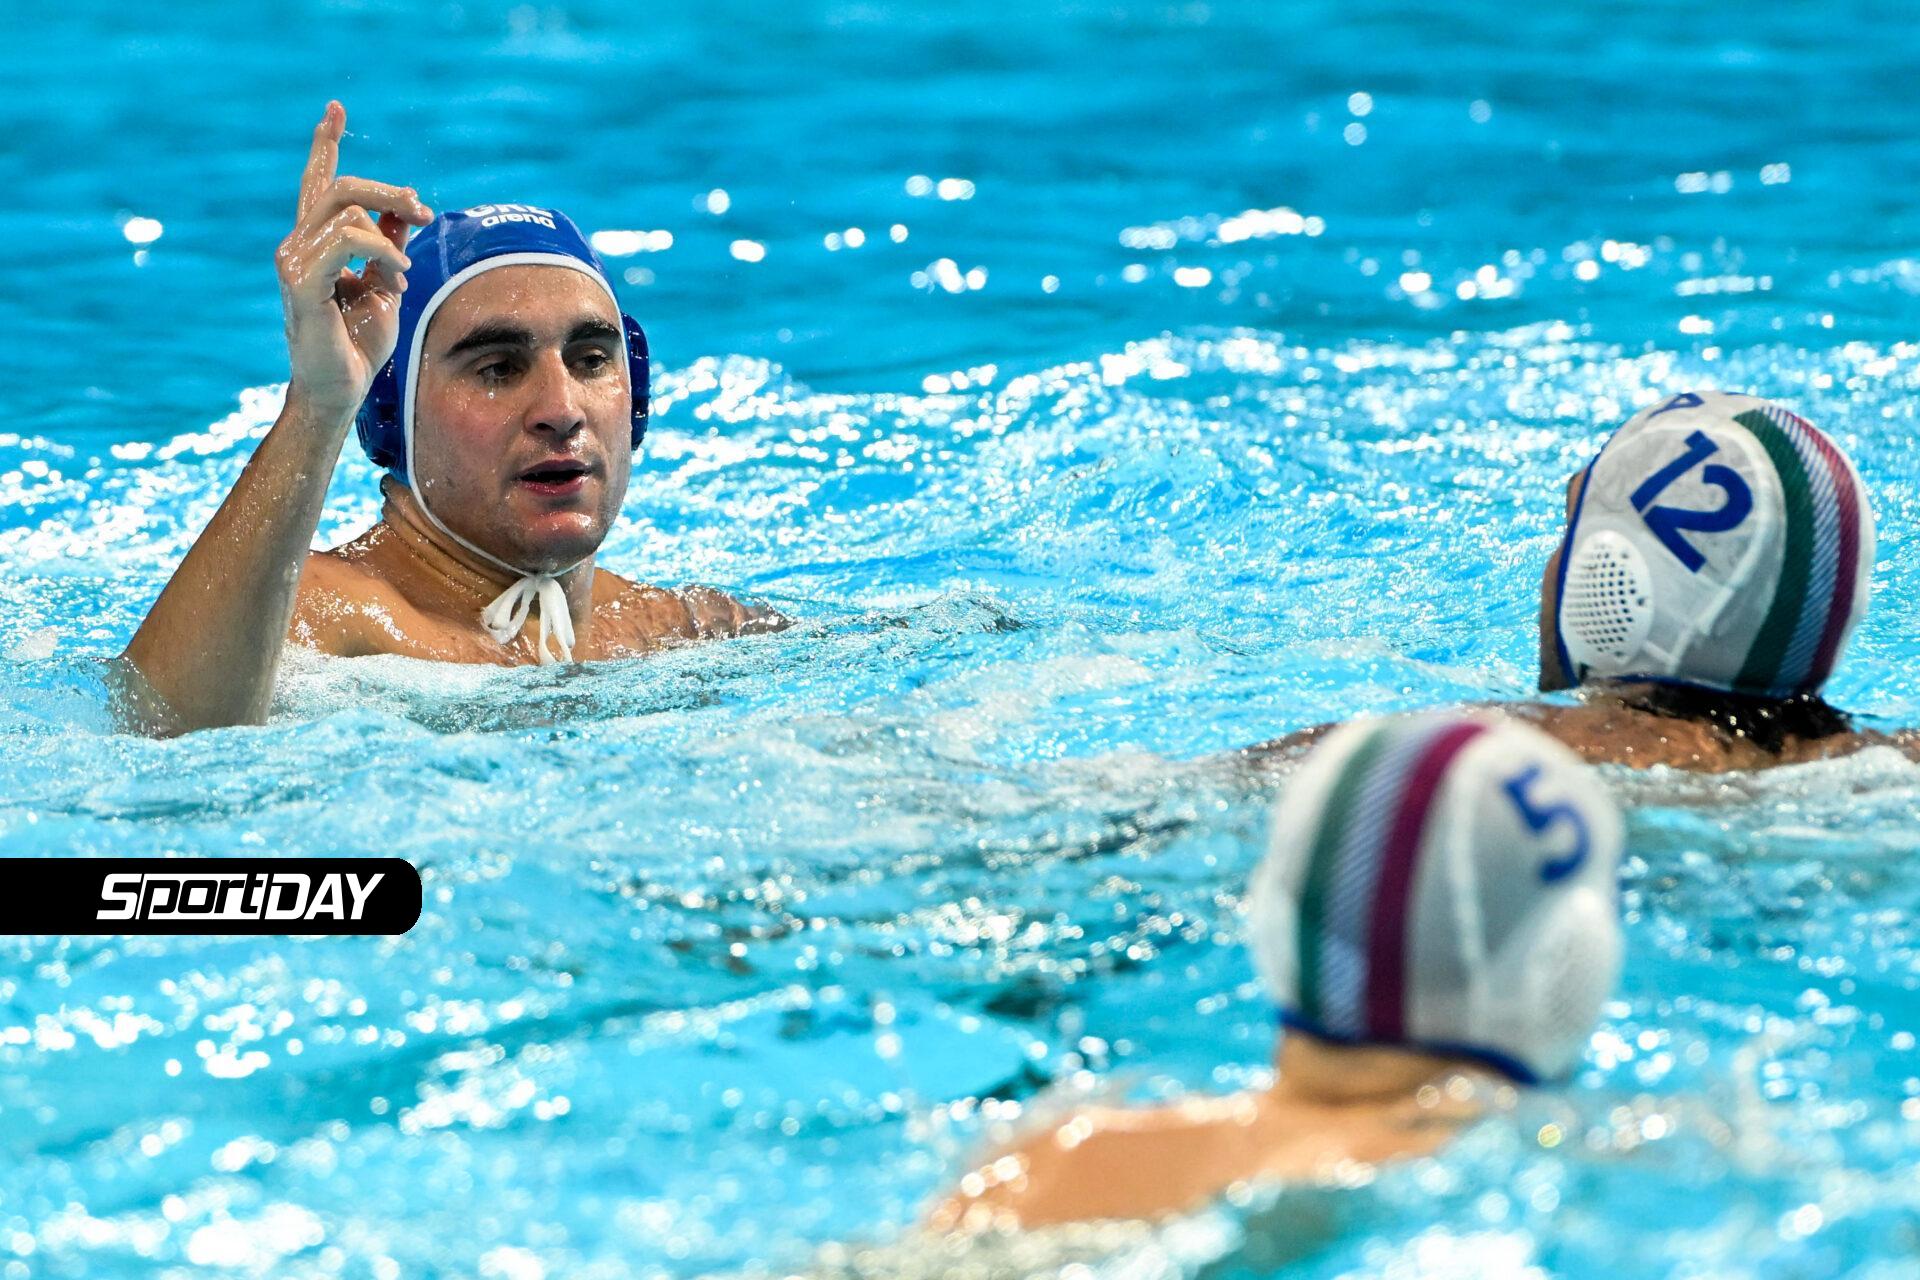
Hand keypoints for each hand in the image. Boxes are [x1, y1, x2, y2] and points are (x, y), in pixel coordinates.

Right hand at [275, 101, 433, 420]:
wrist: (340, 389)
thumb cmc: (358, 343)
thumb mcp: (385, 283)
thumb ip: (390, 244)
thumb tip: (406, 210)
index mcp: (316, 242)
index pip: (319, 182)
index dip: (326, 144)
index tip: (335, 109)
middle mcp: (297, 244)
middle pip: (343, 187)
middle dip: (390, 193)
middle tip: (426, 213)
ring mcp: (293, 260)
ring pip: (347, 211)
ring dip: (391, 237)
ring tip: (404, 274)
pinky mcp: (300, 280)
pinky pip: (345, 240)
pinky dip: (380, 253)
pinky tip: (396, 277)